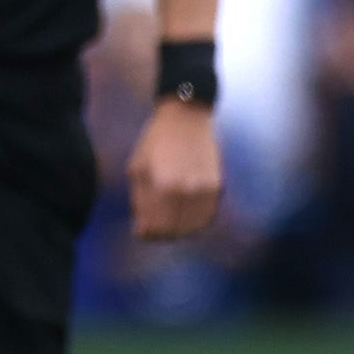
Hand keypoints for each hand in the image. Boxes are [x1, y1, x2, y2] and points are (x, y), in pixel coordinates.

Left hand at [127, 101, 222, 239]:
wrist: (186, 119)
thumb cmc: (154, 143)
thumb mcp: (137, 169)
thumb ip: (140, 202)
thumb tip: (142, 231)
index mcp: (161, 186)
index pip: (154, 228)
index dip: (146, 234)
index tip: (141, 230)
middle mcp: (185, 191)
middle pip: (174, 232)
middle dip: (161, 234)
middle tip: (153, 227)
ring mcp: (204, 190)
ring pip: (193, 228)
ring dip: (179, 230)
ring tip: (168, 221)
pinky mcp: (217, 187)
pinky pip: (207, 217)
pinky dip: (196, 222)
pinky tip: (184, 214)